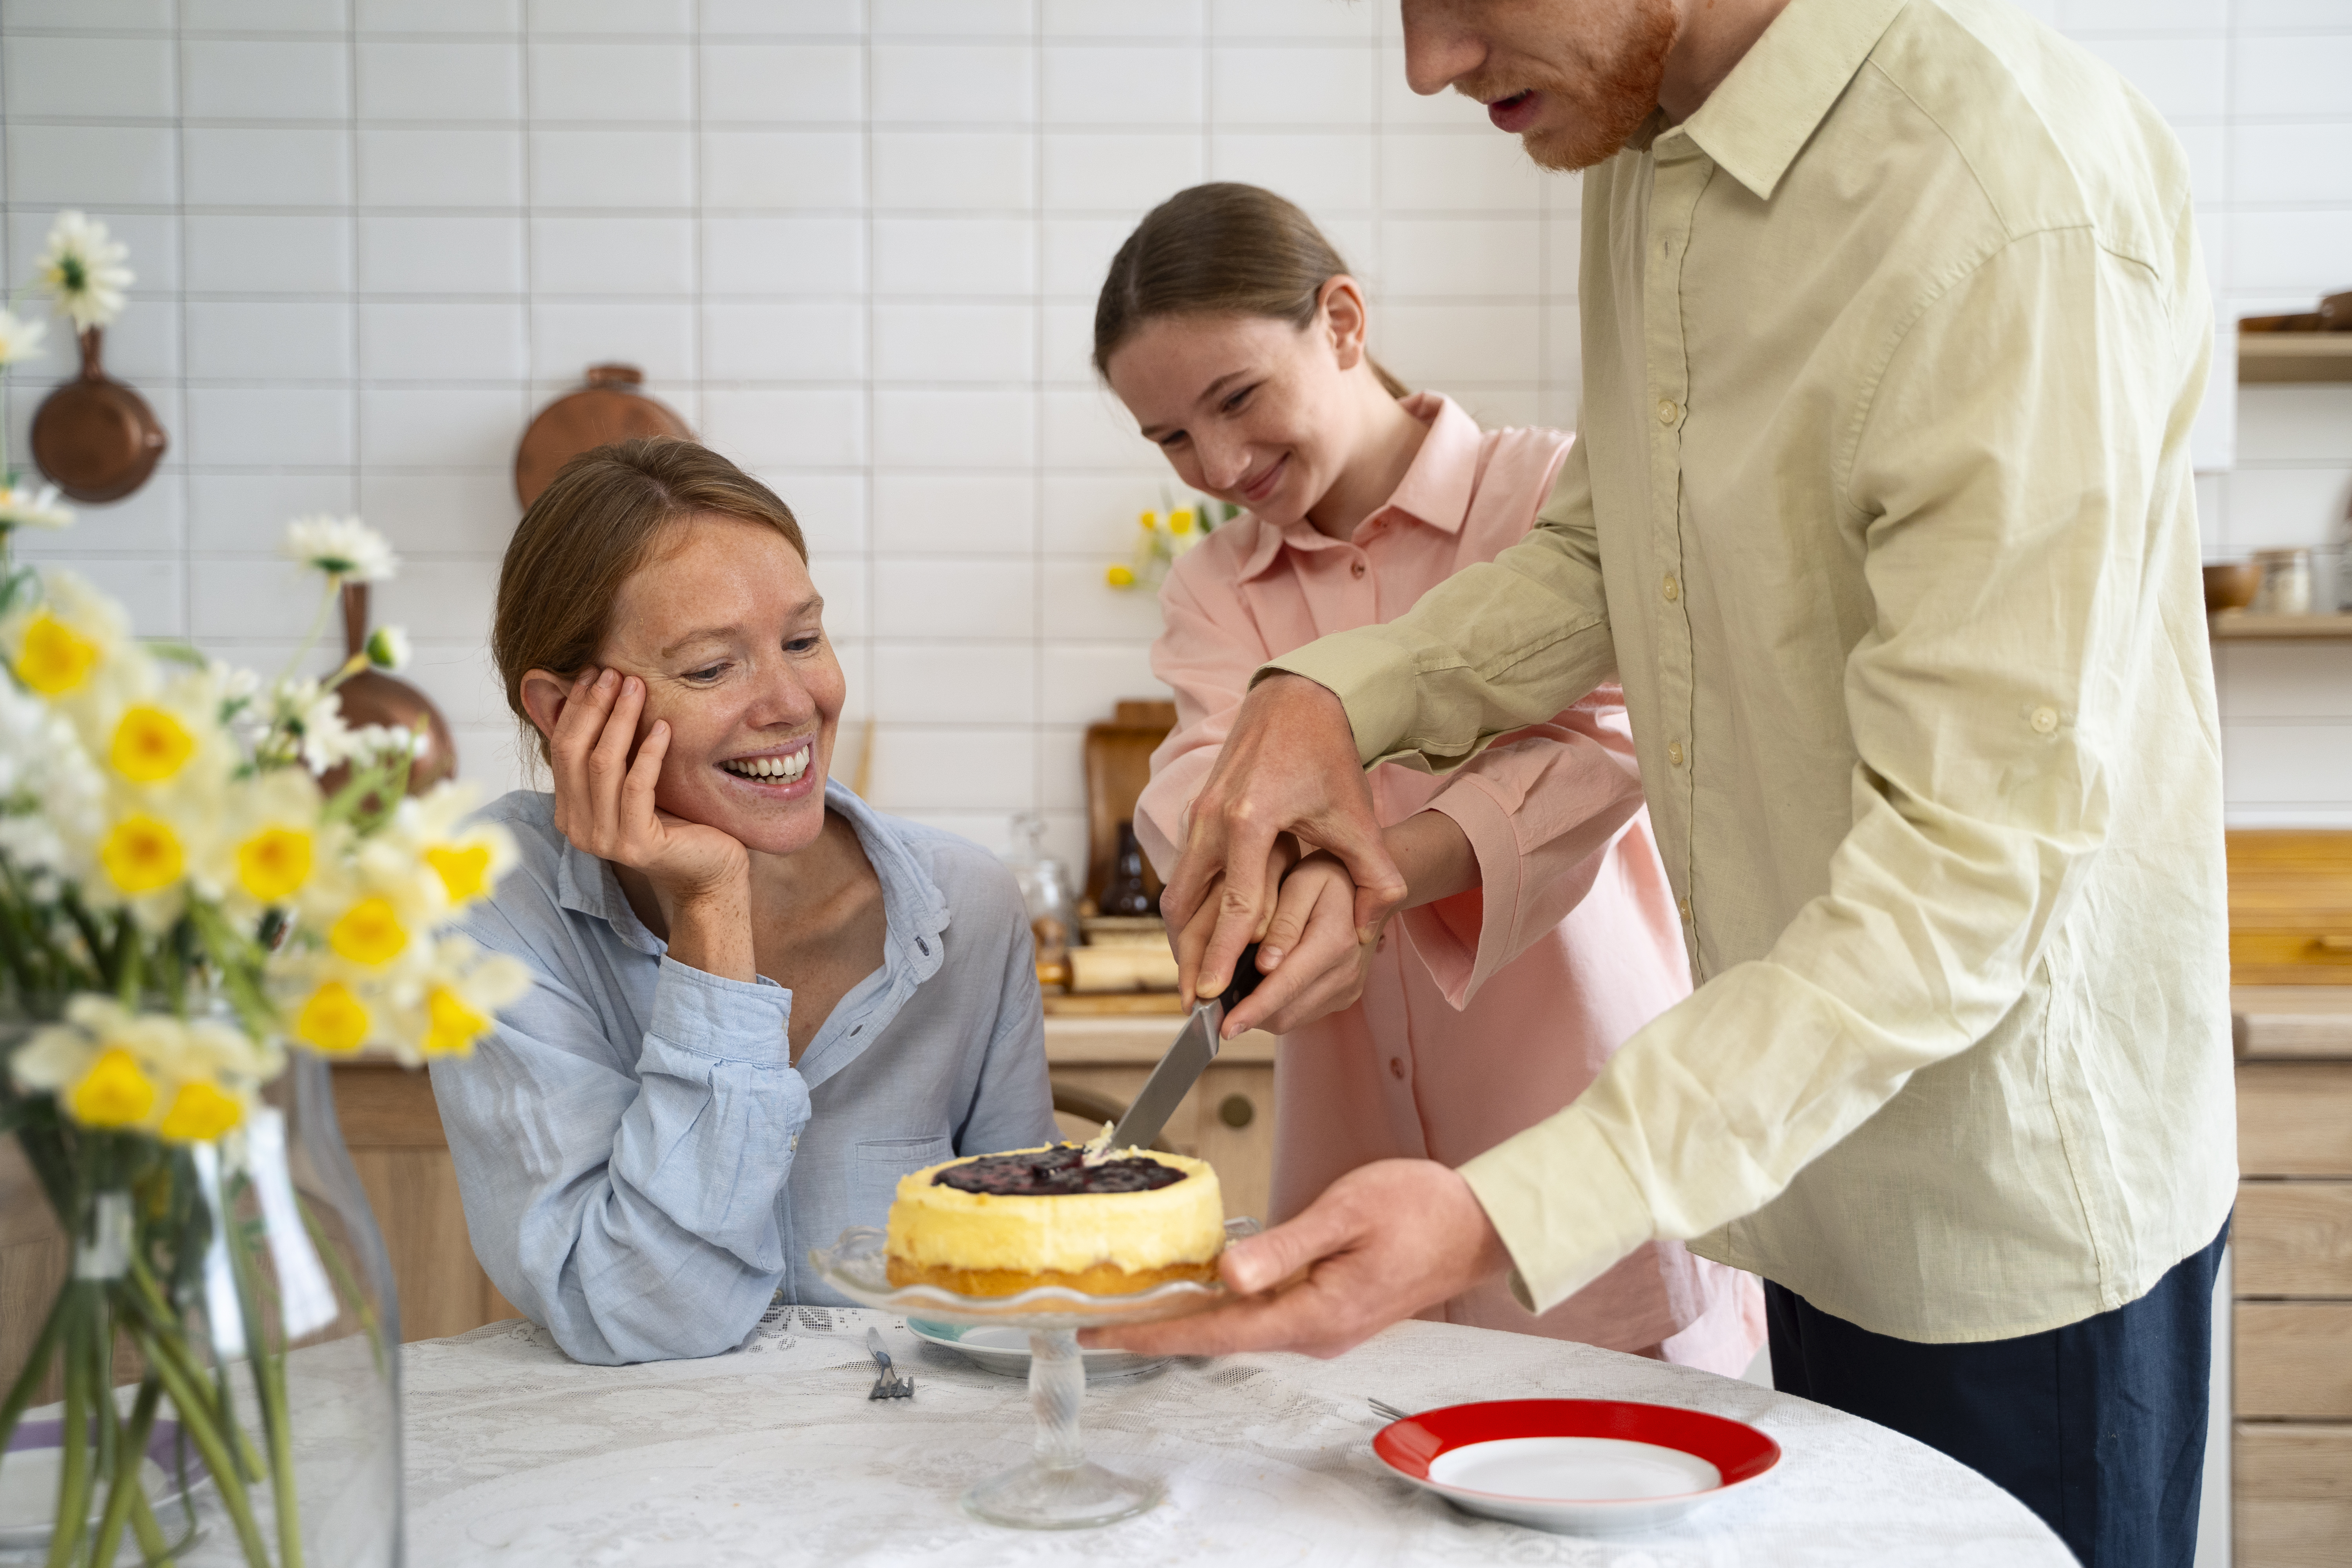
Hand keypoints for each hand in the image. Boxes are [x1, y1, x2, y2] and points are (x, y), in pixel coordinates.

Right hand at [547, 667, 752, 975]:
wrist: (709, 871)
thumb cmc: (676, 820)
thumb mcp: (635, 782)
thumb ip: (611, 753)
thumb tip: (593, 696)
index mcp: (570, 811)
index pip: (562, 748)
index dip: (576, 708)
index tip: (595, 673)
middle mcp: (577, 828)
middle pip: (575, 752)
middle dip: (594, 707)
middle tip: (614, 672)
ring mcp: (604, 840)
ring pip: (603, 765)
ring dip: (621, 720)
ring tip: (637, 687)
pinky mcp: (636, 845)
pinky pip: (637, 787)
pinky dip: (649, 753)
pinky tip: (664, 727)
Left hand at [1080, 1160, 1512, 1358]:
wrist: (1480, 1226)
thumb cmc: (1423, 1211)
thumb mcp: (1348, 1212)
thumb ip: (1284, 1245)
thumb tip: (1226, 1271)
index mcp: (1315, 1314)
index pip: (1215, 1331)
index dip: (1153, 1331)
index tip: (1100, 1331)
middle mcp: (1314, 1331)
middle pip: (1218, 1333)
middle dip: (1158, 1324)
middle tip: (1097, 1312)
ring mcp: (1322, 1325)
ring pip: (1239, 1323)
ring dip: (1188, 1313)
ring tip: (1132, 1297)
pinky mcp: (1328, 1309)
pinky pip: (1264, 1311)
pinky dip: (1223, 1301)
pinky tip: (1197, 1284)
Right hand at [1162, 674, 1405, 1013]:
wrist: (1297, 698)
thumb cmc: (1327, 756)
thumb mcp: (1357, 818)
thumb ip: (1375, 877)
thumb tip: (1370, 932)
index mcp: (1250, 820)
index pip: (1233, 905)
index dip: (1224, 955)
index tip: (1212, 994)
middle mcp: (1212, 818)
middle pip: (1185, 906)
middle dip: (1186, 960)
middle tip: (1191, 1005)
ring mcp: (1198, 813)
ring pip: (1176, 891)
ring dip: (1183, 937)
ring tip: (1193, 979)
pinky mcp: (1196, 812)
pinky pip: (1184, 872)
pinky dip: (1189, 908)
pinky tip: (1201, 937)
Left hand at [1176, 848, 1376, 1035]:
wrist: (1365, 886)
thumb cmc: (1325, 876)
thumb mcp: (1303, 881)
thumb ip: (1284, 922)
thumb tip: (1265, 966)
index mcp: (1335, 941)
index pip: (1287, 983)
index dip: (1252, 1008)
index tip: (1223, 1027)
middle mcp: (1346, 971)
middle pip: (1287, 1011)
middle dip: (1248, 1015)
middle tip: (1214, 1008)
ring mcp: (1347, 988)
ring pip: (1292, 1018)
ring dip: (1260, 1014)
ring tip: (1234, 994)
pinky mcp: (1344, 996)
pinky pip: (1302, 1013)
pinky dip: (1276, 1007)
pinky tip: (1260, 986)